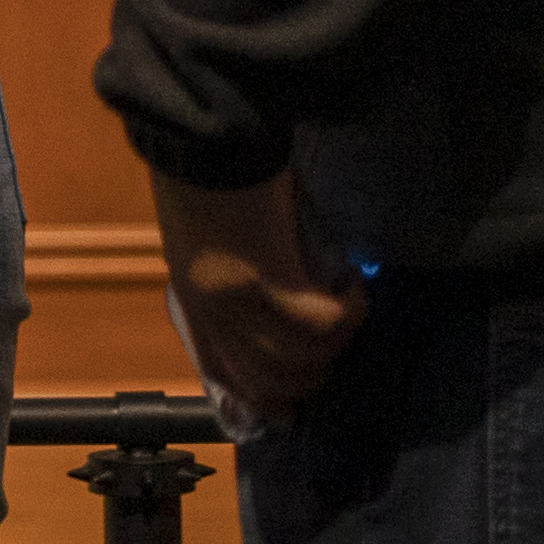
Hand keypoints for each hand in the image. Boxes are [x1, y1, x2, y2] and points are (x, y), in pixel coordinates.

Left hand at [153, 164, 363, 426]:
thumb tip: (278, 303)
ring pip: (301, 365)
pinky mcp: (265, 280)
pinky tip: (351, 286)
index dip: (262, 400)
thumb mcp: (208, 239)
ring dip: (335, 344)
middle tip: (336, 334)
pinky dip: (347, 312)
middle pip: (270, 385)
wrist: (204, 133)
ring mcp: (235, 301)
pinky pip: (322, 326)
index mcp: (192, 299)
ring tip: (346, 305)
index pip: (222, 374)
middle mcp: (210, 311)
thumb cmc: (207, 172)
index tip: (292, 410)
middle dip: (313, 372)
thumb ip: (234, 277)